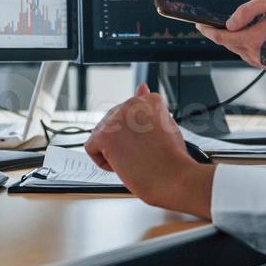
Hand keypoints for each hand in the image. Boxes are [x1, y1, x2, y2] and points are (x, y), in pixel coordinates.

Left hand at [85, 84, 214, 217]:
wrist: (174, 178)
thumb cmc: (173, 158)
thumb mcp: (166, 124)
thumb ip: (150, 107)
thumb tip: (141, 88)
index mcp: (149, 100)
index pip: (130, 113)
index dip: (138, 133)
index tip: (148, 143)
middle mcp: (132, 104)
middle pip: (113, 123)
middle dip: (123, 140)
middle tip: (142, 154)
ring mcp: (117, 118)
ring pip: (102, 135)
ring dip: (114, 150)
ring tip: (135, 159)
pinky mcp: (104, 135)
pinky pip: (92, 148)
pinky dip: (104, 161)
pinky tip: (122, 164)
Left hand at [196, 0, 265, 72]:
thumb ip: (246, 11)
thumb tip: (229, 23)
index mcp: (257, 40)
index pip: (224, 39)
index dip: (209, 32)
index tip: (200, 26)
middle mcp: (262, 56)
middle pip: (233, 47)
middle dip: (223, 36)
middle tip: (216, 25)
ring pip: (245, 54)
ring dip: (238, 43)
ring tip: (236, 30)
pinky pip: (258, 59)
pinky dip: (252, 49)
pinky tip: (256, 37)